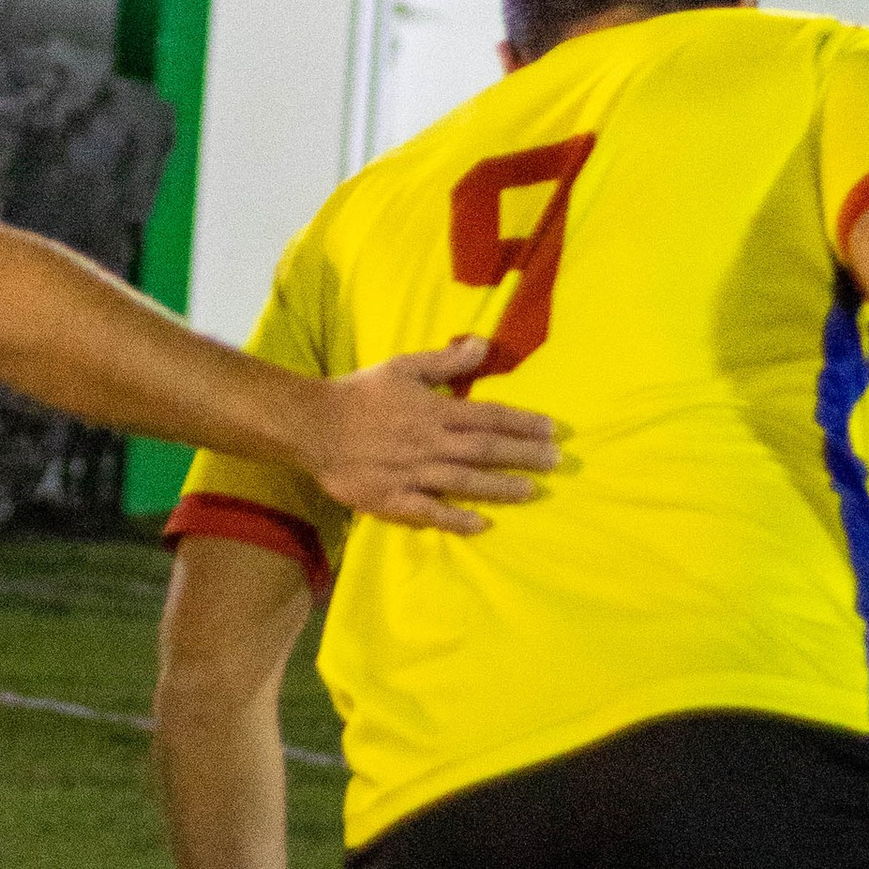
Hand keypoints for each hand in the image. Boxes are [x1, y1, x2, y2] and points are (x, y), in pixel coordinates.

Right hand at [307, 340, 557, 529]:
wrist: (313, 426)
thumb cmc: (360, 393)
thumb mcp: (403, 367)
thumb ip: (445, 361)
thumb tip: (483, 344)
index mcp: (434, 410)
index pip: (488, 416)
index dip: (522, 423)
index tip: (550, 430)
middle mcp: (430, 443)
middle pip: (485, 450)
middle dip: (523, 455)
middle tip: (555, 461)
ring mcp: (413, 473)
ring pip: (465, 481)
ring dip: (500, 487)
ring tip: (531, 491)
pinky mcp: (393, 498)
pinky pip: (429, 511)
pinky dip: (455, 518)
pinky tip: (481, 524)